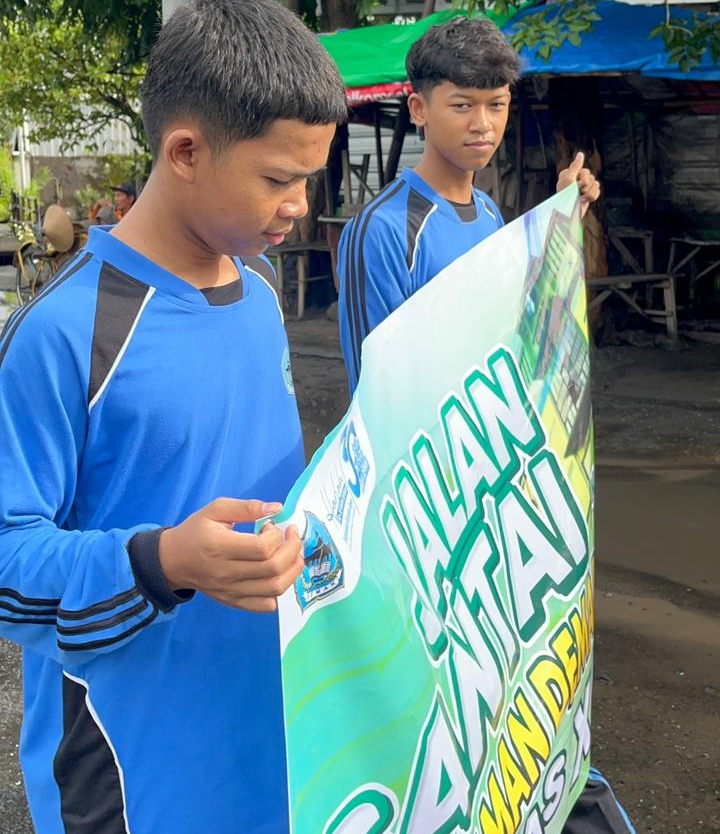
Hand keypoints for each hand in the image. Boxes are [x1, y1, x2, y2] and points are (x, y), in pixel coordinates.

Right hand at [158, 498, 303, 612]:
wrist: (174, 561)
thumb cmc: (196, 531)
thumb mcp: (215, 510)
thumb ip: (246, 507)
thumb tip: (277, 508)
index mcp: (220, 547)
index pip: (262, 548)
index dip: (276, 535)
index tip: (271, 525)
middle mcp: (226, 573)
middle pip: (273, 568)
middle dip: (292, 549)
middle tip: (291, 536)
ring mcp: (231, 591)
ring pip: (275, 588)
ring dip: (293, 570)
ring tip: (293, 554)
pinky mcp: (234, 602)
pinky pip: (265, 605)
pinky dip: (279, 591)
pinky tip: (278, 574)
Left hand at [556, 152, 600, 216]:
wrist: (567, 216)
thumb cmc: (565, 198)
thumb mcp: (568, 180)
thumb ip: (575, 166)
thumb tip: (580, 154)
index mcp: (568, 174)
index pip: (585, 171)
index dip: (582, 179)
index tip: (573, 186)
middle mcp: (575, 179)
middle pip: (591, 176)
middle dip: (586, 187)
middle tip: (576, 194)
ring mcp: (581, 187)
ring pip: (596, 184)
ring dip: (588, 194)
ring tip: (579, 199)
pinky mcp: (587, 194)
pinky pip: (597, 191)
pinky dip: (592, 197)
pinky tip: (584, 201)